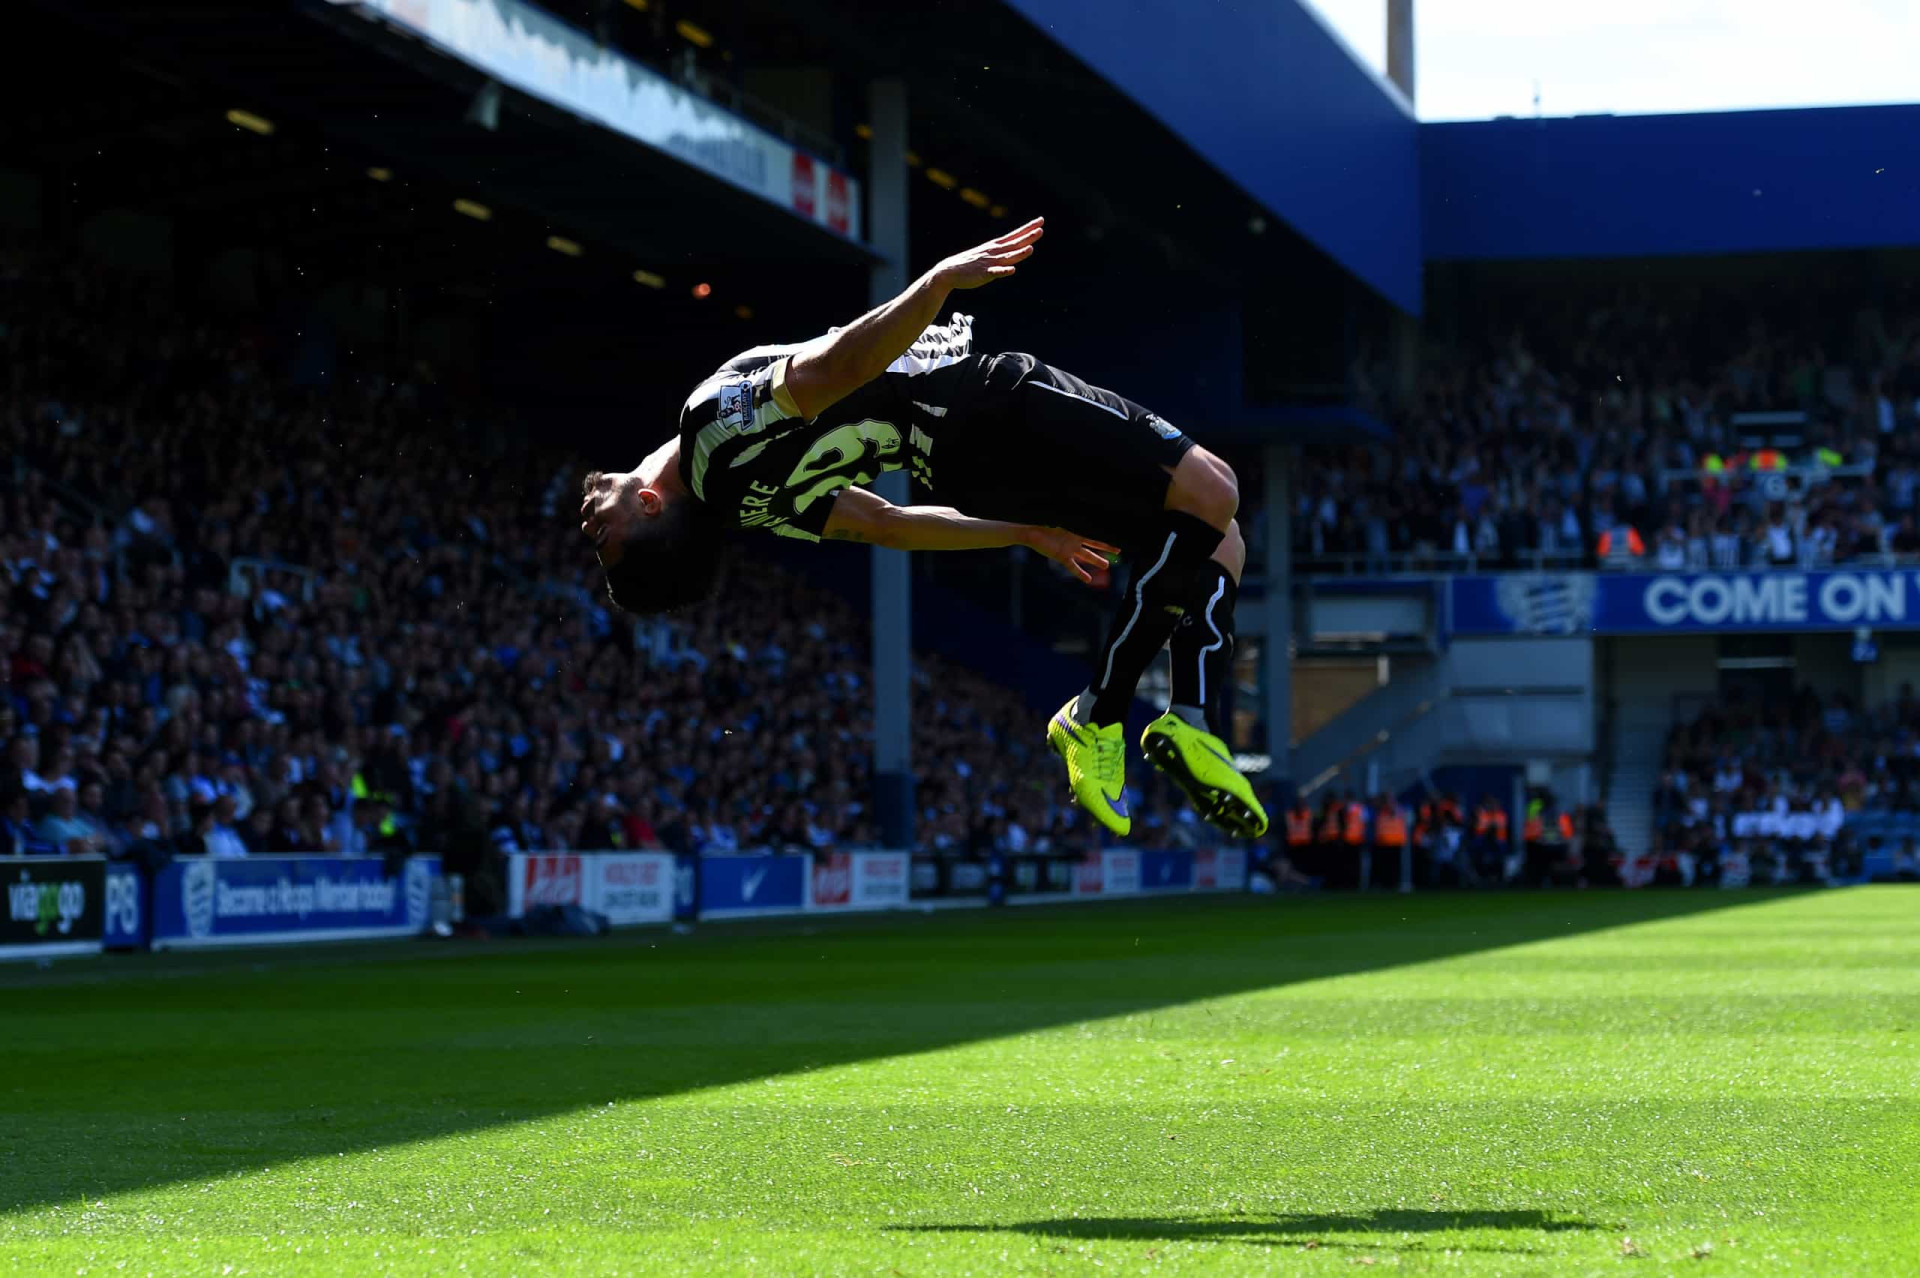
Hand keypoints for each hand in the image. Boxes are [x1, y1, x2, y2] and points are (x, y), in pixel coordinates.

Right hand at [929, 217, 1043, 290]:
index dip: (1028, 229)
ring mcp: (989, 262)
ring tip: (1031, 249)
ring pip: (1007, 257)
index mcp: (995, 246)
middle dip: (1027, 237)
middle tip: (1040, 229)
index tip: (1040, 221)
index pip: (1014, 235)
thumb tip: (1013, 250)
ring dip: (1019, 253)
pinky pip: (995, 273)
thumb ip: (1000, 253)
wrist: (948, 271)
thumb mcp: (986, 254)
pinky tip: (1012, 270)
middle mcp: (994, 252)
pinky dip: (1003, 271)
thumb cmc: (969, 263)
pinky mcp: (983, 274)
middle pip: (1014, 243)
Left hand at [1024, 525, 1119, 584]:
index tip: (1117, 537)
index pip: (1093, 533)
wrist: (1030, 532)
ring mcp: (1069, 549)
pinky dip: (1080, 573)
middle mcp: (1074, 539)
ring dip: (1096, 561)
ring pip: (1086, 556)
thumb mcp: (1059, 517)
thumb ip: (1071, 516)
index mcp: (1076, 528)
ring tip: (1106, 566)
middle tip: (1119, 551)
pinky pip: (1073, 567)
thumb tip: (1081, 501)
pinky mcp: (1061, 557)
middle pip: (1094, 544)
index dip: (1104, 536)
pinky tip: (1088, 580)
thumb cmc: (1044, 521)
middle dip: (1106, 547)